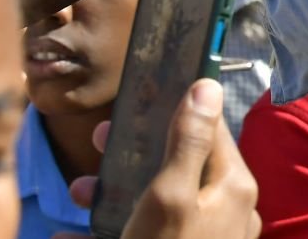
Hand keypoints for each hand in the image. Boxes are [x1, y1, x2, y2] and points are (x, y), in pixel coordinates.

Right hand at [63, 79, 258, 238]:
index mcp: (233, 187)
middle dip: (134, 154)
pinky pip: (145, 235)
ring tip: (79, 194)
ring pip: (157, 202)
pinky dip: (110, 232)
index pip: (211, 129)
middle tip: (98, 144)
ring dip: (114, 193)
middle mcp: (226, 211)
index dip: (175, 109)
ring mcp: (203, 238)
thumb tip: (207, 85)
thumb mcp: (171, 196)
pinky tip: (73, 236)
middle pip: (179, 165)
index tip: (139, 102)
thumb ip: (188, 141)